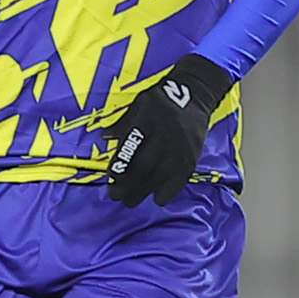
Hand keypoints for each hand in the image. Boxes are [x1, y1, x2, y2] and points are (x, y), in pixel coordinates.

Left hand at [104, 53, 233, 206]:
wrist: (194, 96)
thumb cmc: (161, 101)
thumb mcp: (139, 104)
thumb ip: (123, 123)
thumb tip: (104, 137)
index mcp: (150, 119)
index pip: (134, 143)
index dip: (122, 161)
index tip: (110, 175)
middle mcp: (167, 134)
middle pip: (146, 163)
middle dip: (129, 183)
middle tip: (115, 195)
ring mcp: (182, 147)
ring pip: (162, 174)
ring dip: (145, 191)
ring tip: (130, 201)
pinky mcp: (193, 155)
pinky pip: (182, 177)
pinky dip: (170, 190)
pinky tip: (158, 200)